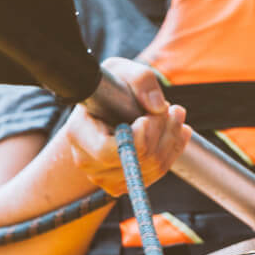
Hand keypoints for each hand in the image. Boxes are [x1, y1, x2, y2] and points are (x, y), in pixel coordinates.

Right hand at [63, 58, 189, 196]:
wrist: (106, 107)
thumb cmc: (111, 87)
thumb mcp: (122, 69)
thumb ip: (141, 80)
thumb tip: (158, 107)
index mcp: (78, 133)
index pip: (106, 150)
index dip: (134, 138)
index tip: (147, 117)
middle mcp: (86, 160)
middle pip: (133, 161)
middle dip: (161, 131)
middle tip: (171, 108)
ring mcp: (102, 177)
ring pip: (149, 170)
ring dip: (170, 140)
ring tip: (175, 115)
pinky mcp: (120, 184)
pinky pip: (154, 175)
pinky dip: (171, 153)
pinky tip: (175, 132)